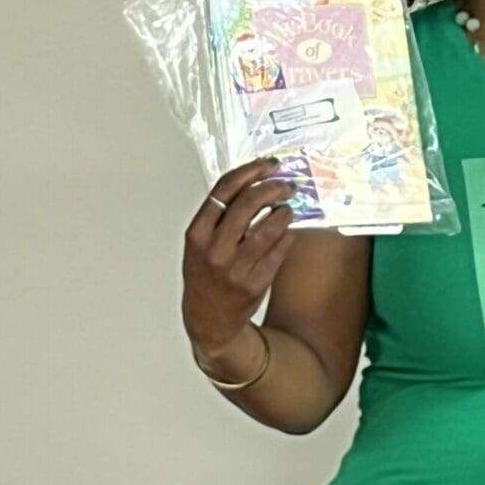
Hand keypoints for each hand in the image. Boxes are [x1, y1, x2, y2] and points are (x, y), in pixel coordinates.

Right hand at [181, 158, 296, 358]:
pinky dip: (287, 235)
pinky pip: (280, 250)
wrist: (208, 319)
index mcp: (197, 234)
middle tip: (286, 185)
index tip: (268, 165)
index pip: (225, 190)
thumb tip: (254, 180)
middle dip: (273, 187)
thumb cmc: (205, 273)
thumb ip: (220, 214)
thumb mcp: (200, 242)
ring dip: (284, 211)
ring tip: (288, 208)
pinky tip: (287, 231)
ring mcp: (236, 268)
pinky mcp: (256, 283)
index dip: (250, 171)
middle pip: (249, 202)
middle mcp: (214, 249)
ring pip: (270, 226)